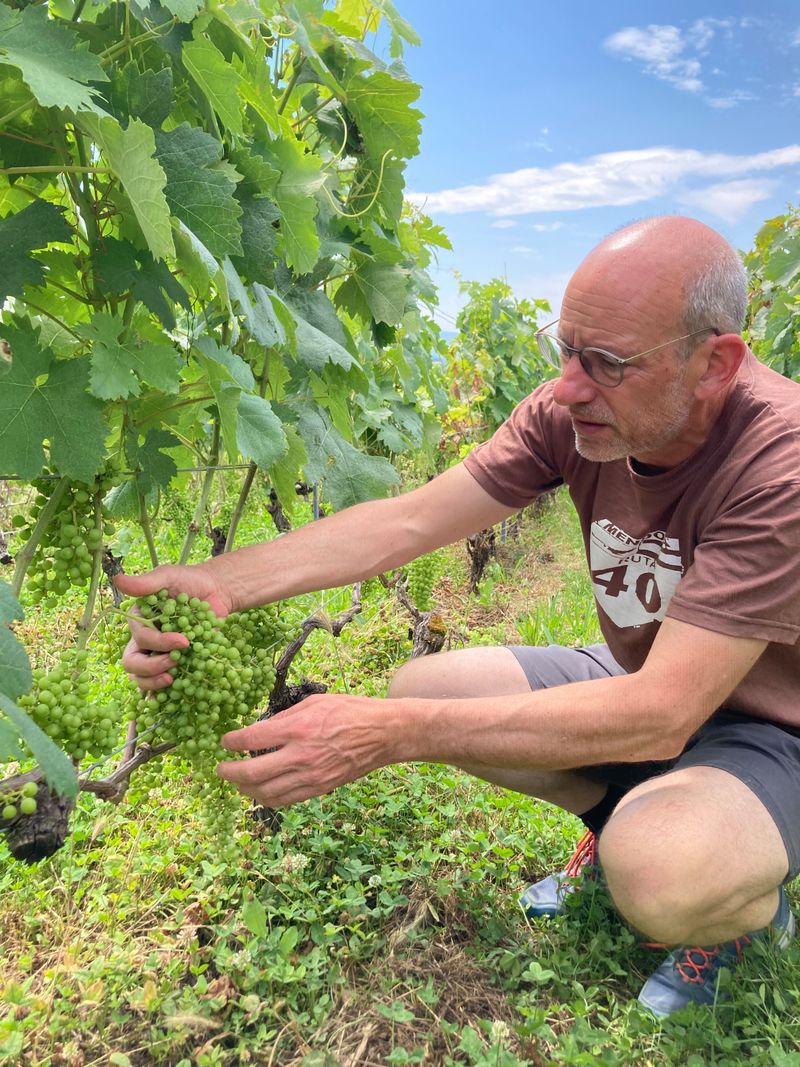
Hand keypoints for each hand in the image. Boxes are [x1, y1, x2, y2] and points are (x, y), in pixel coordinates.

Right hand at [115, 563, 232, 690]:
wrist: (217, 593)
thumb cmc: (190, 582)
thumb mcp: (168, 577)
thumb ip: (146, 582)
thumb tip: (118, 579)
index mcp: (139, 622)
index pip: (139, 639)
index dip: (157, 642)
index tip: (182, 640)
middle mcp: (144, 642)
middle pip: (133, 664)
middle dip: (151, 668)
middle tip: (175, 663)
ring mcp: (159, 656)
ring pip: (143, 679)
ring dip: (155, 683)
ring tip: (175, 678)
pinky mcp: (176, 667)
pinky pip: (164, 688)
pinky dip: (165, 696)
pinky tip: (173, 700)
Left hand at [216, 693, 391, 805]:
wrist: (382, 734)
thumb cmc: (350, 711)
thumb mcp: (315, 702)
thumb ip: (285, 717)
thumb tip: (262, 729)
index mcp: (297, 728)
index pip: (251, 738)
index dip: (231, 742)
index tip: (224, 742)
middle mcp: (300, 756)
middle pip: (251, 772)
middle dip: (229, 772)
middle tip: (219, 768)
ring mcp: (310, 776)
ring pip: (265, 793)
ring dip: (245, 789)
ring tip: (237, 782)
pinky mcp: (319, 789)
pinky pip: (285, 800)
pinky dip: (267, 798)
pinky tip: (260, 791)